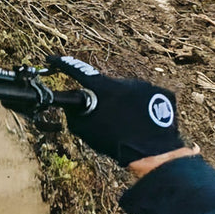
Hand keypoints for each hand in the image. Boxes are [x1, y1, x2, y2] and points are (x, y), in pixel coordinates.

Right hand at [46, 55, 184, 165]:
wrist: (154, 154)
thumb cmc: (115, 142)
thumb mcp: (84, 129)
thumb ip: (73, 112)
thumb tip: (71, 102)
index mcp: (103, 88)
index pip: (78, 71)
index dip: (62, 64)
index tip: (52, 60)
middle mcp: (124, 81)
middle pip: (106, 85)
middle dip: (103, 95)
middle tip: (103, 113)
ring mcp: (145, 86)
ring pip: (127, 90)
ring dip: (123, 100)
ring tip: (126, 121)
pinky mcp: (162, 93)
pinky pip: (145, 96)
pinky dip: (141, 105)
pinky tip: (141, 120)